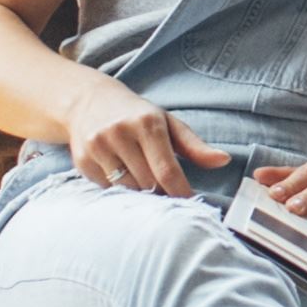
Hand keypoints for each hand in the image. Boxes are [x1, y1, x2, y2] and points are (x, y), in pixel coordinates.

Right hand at [66, 90, 223, 196]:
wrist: (88, 102)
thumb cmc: (137, 116)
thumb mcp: (168, 124)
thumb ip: (195, 146)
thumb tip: (223, 160)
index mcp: (147, 123)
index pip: (167, 170)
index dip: (181, 193)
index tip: (191, 204)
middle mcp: (120, 133)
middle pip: (148, 184)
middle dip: (162, 195)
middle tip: (170, 197)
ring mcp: (98, 147)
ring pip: (127, 189)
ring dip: (141, 195)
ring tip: (148, 188)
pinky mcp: (82, 160)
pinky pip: (107, 189)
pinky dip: (120, 191)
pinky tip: (124, 179)